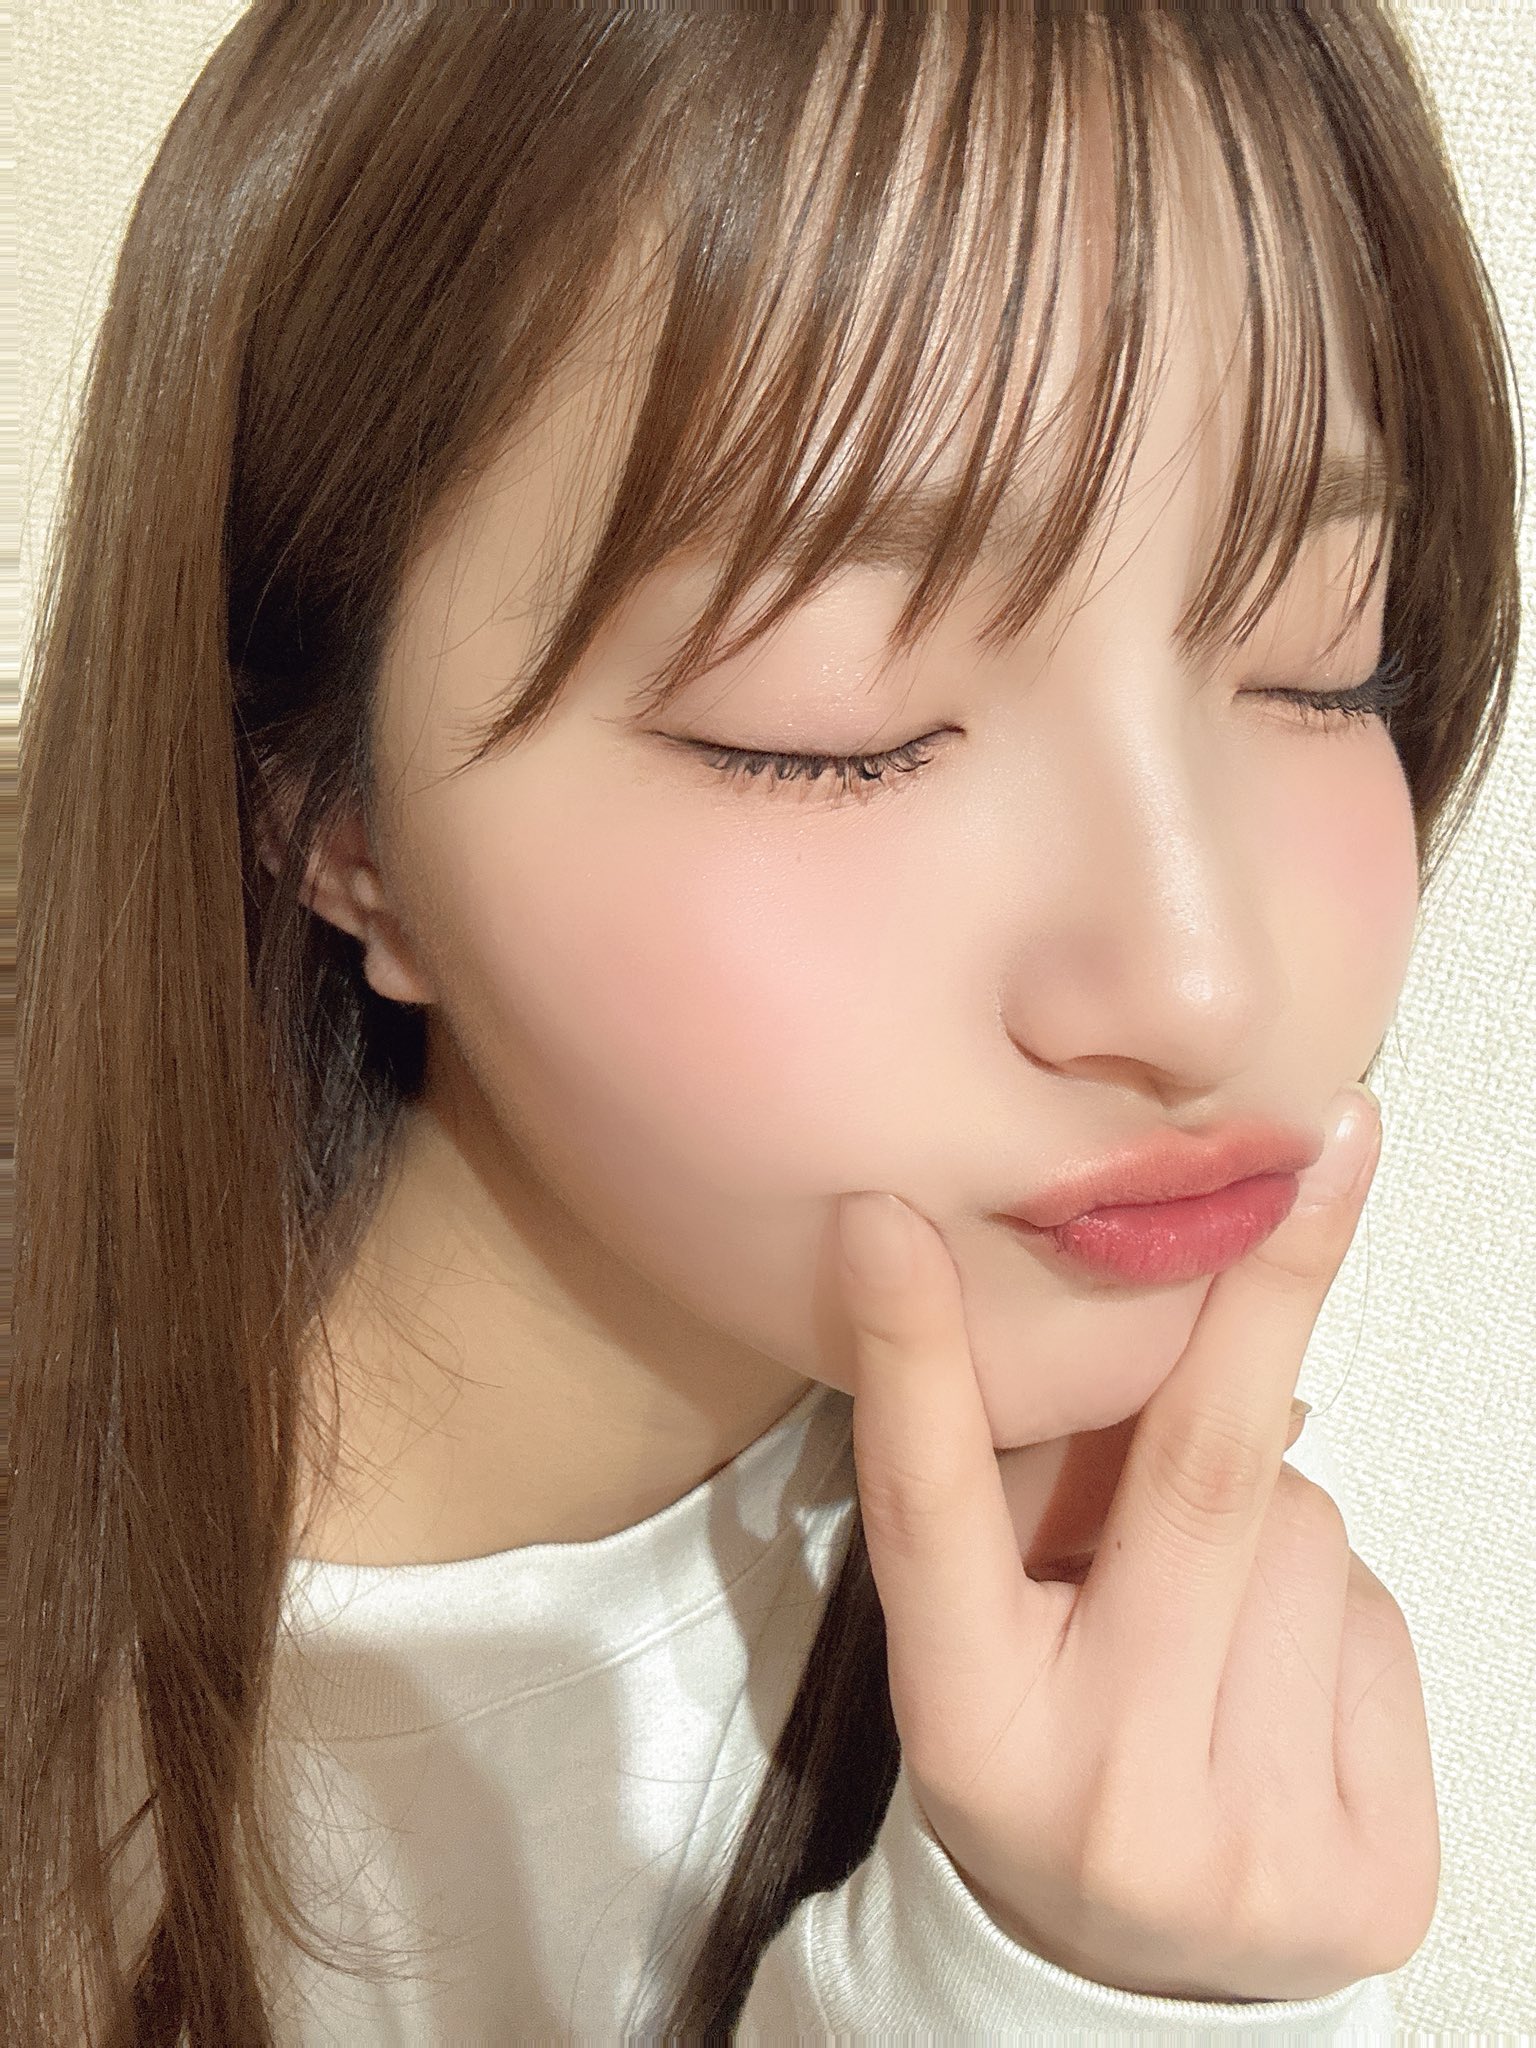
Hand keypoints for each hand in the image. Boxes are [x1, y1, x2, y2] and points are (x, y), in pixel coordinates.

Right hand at [834, 1084, 1438, 2001]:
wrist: (1123, 1987)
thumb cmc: (1039, 1753)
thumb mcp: (985, 1640)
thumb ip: (1033, 1489)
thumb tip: (1157, 1302)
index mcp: (968, 1723)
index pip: (929, 1517)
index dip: (908, 1361)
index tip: (886, 1216)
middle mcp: (1100, 1787)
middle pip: (1198, 1486)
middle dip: (1268, 1290)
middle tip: (1337, 1138)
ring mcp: (1247, 1846)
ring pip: (1313, 1535)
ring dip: (1276, 1515)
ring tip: (1209, 1615)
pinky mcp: (1373, 1872)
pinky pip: (1379, 1624)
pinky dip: (1336, 1609)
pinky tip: (1279, 1683)